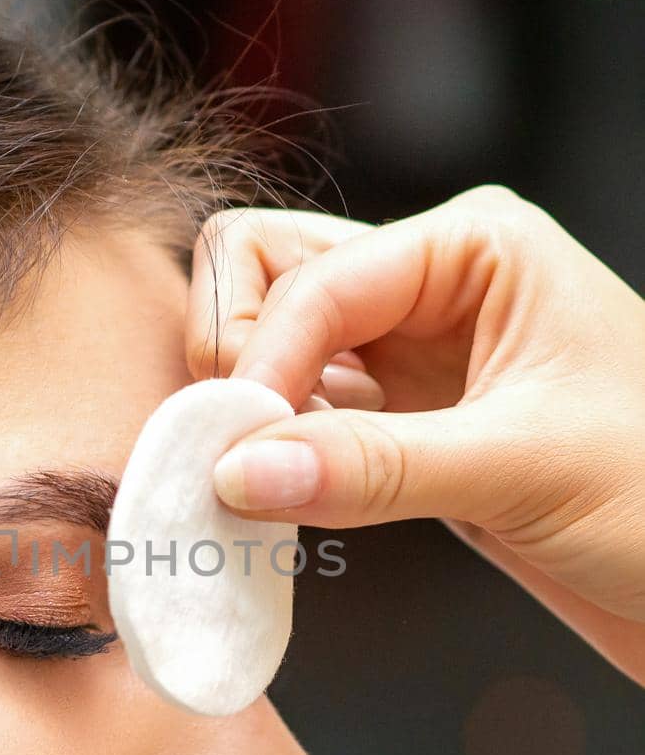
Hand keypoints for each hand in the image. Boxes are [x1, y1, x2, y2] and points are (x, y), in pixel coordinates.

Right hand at [185, 188, 644, 685]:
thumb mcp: (522, 467)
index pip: (309, 276)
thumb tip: (235, 473)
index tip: (236, 451)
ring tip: (244, 487)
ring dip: (245, 411)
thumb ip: (372, 466)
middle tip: (232, 445)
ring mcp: (411, 356)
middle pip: (267, 274)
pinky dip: (271, 459)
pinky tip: (272, 506)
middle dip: (234, 355)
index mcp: (473, 249)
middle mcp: (432, 285)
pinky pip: (300, 421)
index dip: (259, 360)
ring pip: (272, 347)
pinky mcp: (401, 426)